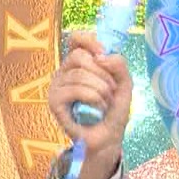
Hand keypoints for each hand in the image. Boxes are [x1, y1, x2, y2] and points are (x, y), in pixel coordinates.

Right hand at [47, 31, 131, 178]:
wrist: (109, 138)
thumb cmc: (113, 111)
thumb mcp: (124, 83)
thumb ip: (119, 64)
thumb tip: (102, 56)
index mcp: (79, 64)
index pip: (76, 40)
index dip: (89, 41)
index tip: (103, 53)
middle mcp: (64, 72)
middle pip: (78, 56)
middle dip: (101, 73)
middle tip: (111, 90)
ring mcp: (57, 86)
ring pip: (79, 74)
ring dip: (101, 89)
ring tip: (106, 103)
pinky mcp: (54, 101)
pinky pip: (74, 89)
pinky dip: (92, 98)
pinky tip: (97, 109)